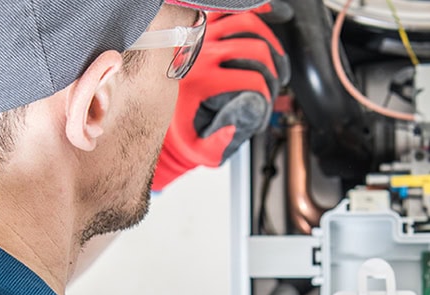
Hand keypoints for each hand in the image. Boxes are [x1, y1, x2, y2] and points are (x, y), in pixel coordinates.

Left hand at [153, 9, 289, 190]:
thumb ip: (219, 144)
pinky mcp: (201, 26)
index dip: (267, 94)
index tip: (266, 103)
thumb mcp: (198, 147)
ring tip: (274, 59)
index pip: (252, 79)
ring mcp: (201, 35)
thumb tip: (236, 128)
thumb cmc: (181, 126)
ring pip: (247, 23)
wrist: (155, 108)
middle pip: (254, 48)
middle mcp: (200, 54)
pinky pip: (230, 10)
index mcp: (201, 81)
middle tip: (274, 83)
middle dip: (272, 69)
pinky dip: (252, 12)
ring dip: (268, 41)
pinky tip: (265, 18)